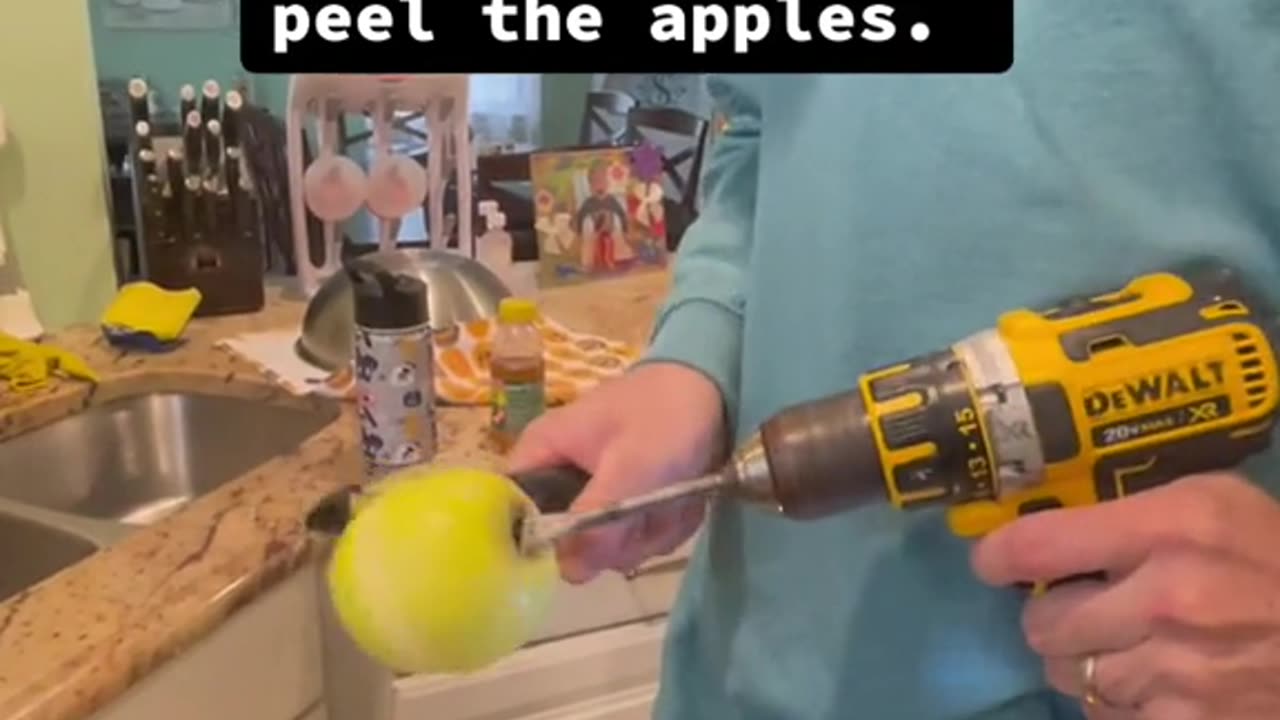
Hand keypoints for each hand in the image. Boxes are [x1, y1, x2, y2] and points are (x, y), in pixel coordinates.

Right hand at [507, 362, 725, 583]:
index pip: (511, 511)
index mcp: (542, 453)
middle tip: (649, 511)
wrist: (715, 390)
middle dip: (618, 538)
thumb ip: (596, 520)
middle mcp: (558, 476)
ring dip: (649, 530)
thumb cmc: (666, 416)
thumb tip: (566, 571)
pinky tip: (682, 500)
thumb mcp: (631, 467)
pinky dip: (665, 525)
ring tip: (674, 497)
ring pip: (606, 546)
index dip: (538, 540)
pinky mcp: (623, 502)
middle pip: (565, 541)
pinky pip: (635, 537)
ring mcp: (593, 492)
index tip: (584, 545)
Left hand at [971, 473, 1279, 719]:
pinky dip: (1118, 701)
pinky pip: (1105, 715)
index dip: (999, 555)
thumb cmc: (1276, 558)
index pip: (1036, 546)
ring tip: (1126, 643)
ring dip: (1084, 660)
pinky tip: (1152, 679)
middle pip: (1043, 622)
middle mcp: (1168, 599)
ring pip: (1069, 673)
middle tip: (1080, 607)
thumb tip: (1046, 521)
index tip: (994, 561)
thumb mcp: (1215, 503)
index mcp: (1172, 528)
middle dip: (1052, 616)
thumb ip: (1130, 508)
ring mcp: (1179, 670)